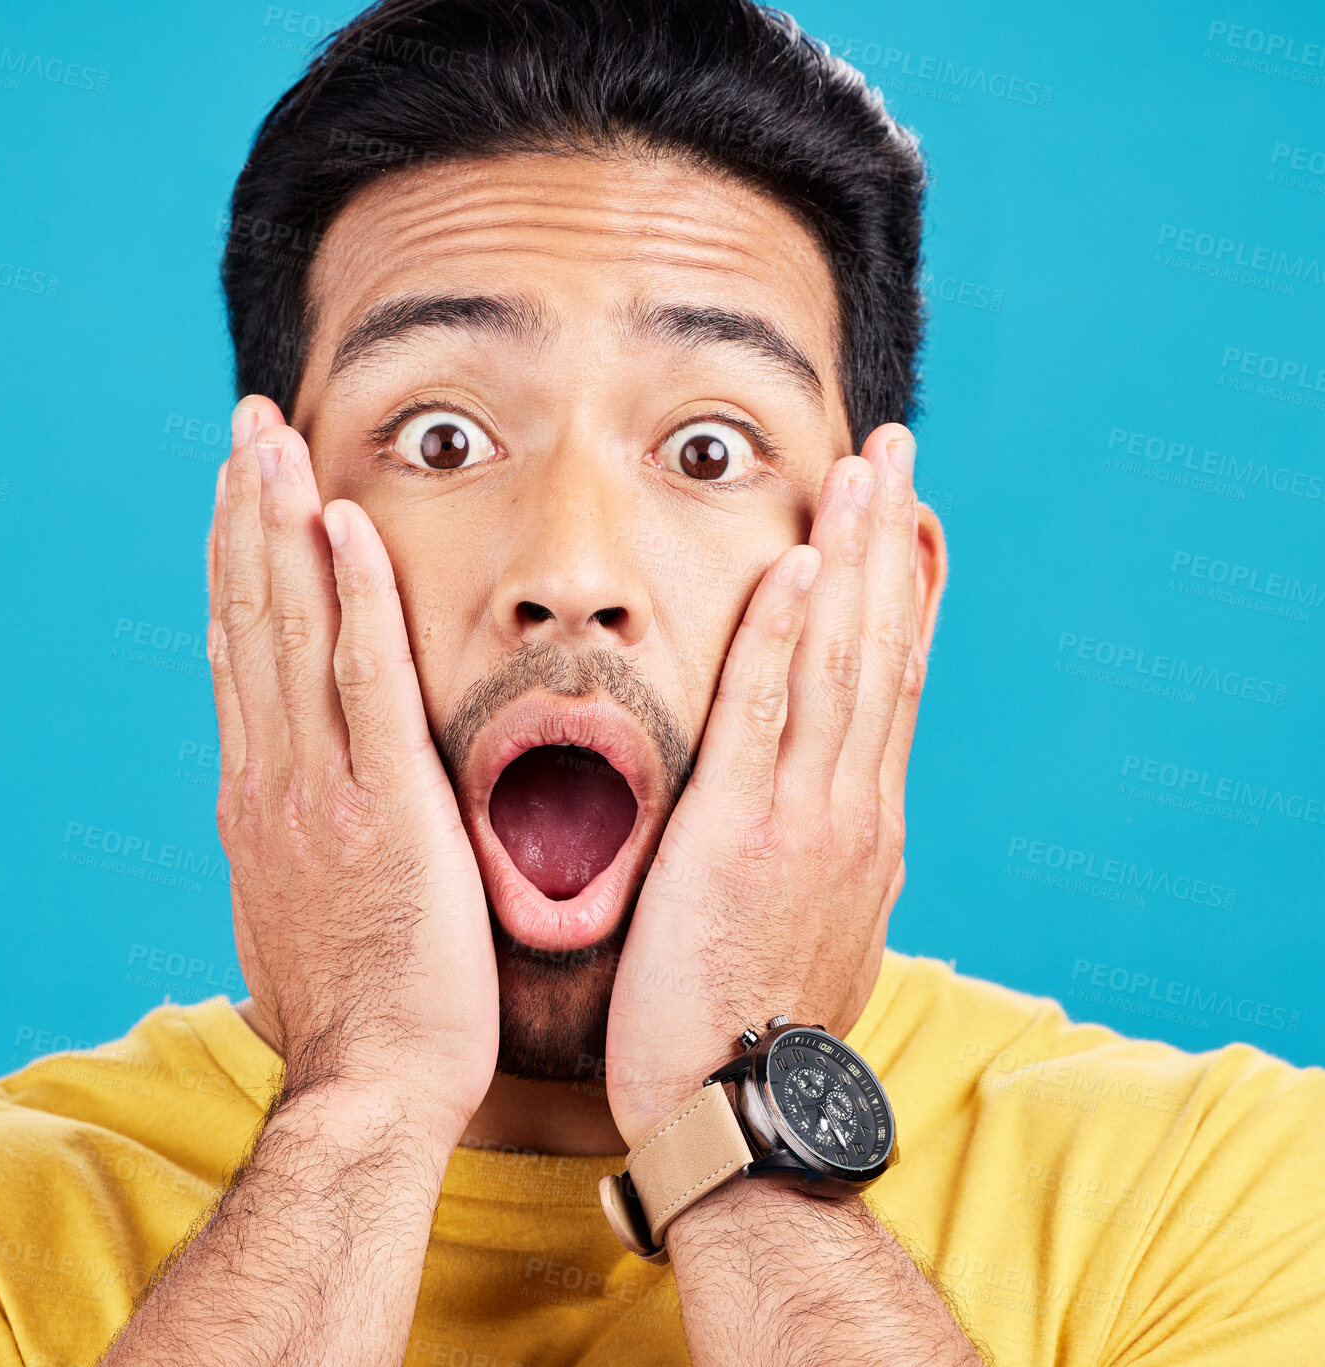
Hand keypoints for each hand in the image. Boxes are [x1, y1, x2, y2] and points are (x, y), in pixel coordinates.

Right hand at [209, 396, 498, 1143]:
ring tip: (274, 442)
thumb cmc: (357, 1012)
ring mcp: (322, 785)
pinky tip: (346, 525)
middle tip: (247, 430)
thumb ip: (291, 850)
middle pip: (251, 617)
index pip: (243, 656)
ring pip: (291, 628)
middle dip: (247, 515)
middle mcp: (274, 775)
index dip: (240, 569)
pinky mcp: (386, 802)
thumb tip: (285, 825)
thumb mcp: (296, 917)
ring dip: (281, 526)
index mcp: (260, 798)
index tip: (242, 501)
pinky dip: (354, 595)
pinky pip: (366, 677)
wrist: (374, 1085)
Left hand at [604, 424, 925, 1142]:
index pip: (890, 682)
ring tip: (864, 468)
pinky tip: (796, 562)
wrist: (738, 1109)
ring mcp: (808, 815)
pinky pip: (767, 713)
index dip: (900, 592)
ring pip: (842, 661)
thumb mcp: (815, 932)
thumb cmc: (753, 1025)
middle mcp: (853, 807)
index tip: (904, 523)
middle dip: (889, 542)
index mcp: (863, 825)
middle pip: (880, 646)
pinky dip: (786, 633)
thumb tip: (849, 832)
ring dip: (853, 557)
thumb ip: (831, 863)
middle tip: (895, 450)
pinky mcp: (745, 833)